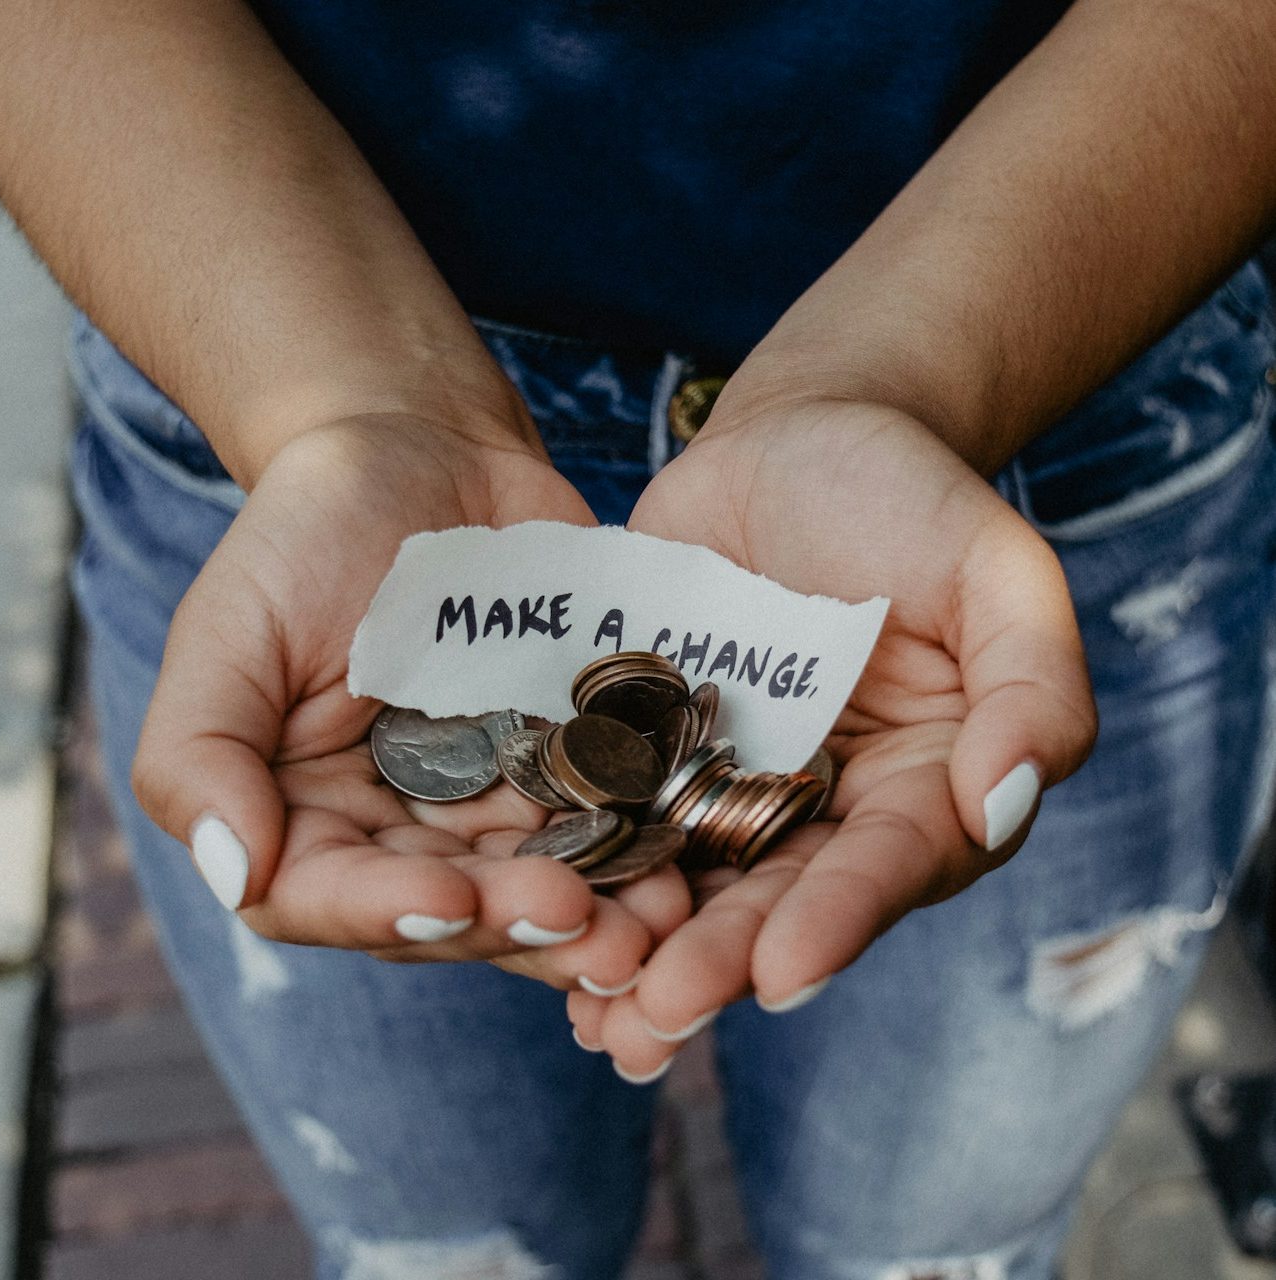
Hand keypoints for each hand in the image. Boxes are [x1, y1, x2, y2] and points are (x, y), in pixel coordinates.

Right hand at [132, 412, 690, 990]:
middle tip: (589, 929)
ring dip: (602, 914)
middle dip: (519, 926)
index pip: (332, 897)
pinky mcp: (570, 762)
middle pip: (456, 911)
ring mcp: (495, 800)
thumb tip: (234, 872)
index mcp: (308, 816)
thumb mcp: (230, 629)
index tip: (453, 898)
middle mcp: (403, 829)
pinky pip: (608, 818)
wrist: (424, 451)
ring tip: (659, 922)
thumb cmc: (309, 533)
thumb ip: (200, 753)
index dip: (389, 911)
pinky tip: (687, 861)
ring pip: (543, 883)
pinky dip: (645, 845)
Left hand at [569, 399, 1096, 1073]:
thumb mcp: (997, 571)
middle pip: (778, 897)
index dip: (840, 919)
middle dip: (720, 961)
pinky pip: (618, 814)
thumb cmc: (911, 496)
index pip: (888, 864)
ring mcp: (732, 781)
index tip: (782, 972)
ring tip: (594, 1015)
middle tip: (658, 1017)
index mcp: (923, 785)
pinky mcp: (652, 748)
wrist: (799, 438)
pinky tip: (535, 922)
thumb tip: (1003, 803)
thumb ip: (1032, 686)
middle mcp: (827, 806)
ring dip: (643, 950)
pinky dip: (585, 868)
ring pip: (691, 881)